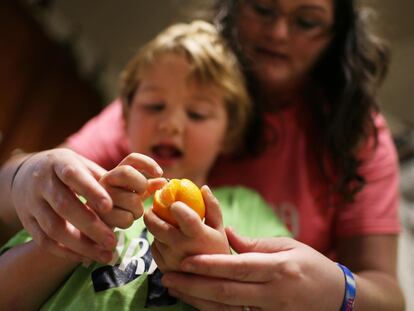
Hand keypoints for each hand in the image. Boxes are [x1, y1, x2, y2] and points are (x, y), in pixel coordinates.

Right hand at [10, 148, 162, 262]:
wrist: (27, 174)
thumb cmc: (70, 170)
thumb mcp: (88, 166)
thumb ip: (122, 174)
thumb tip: (162, 180)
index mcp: (62, 164)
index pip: (75, 176)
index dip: (90, 191)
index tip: (108, 206)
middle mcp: (45, 182)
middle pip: (64, 204)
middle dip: (89, 224)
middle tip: (113, 240)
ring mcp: (32, 202)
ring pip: (53, 227)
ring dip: (78, 243)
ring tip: (104, 254)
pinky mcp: (27, 220)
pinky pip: (43, 241)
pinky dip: (64, 252)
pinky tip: (84, 258)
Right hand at [98, 153, 166, 228]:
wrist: (97, 225)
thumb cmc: (120, 207)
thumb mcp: (134, 194)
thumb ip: (148, 186)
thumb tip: (163, 181)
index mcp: (116, 173)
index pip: (132, 159)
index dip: (148, 163)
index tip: (160, 173)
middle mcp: (105, 180)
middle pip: (129, 173)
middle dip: (141, 186)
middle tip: (138, 196)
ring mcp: (100, 196)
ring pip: (132, 199)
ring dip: (137, 210)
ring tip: (129, 212)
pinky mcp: (100, 214)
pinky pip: (126, 218)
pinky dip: (129, 221)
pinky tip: (122, 220)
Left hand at [144, 185, 229, 271]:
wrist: (214, 281)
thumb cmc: (218, 249)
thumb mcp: (219, 228)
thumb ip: (212, 207)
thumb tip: (203, 187)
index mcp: (199, 236)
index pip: (185, 218)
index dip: (176, 206)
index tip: (173, 201)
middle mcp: (183, 249)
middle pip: (157, 226)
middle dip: (152, 214)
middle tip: (154, 208)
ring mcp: (171, 260)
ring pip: (155, 236)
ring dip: (156, 228)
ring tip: (166, 226)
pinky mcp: (164, 268)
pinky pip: (154, 248)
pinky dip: (158, 241)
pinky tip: (168, 241)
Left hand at [161, 228, 344, 310]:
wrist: (340, 299)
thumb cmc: (314, 266)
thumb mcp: (289, 246)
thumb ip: (255, 244)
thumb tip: (224, 235)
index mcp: (279, 269)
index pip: (239, 267)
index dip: (211, 265)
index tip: (185, 260)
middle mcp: (274, 294)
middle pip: (227, 292)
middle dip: (195, 285)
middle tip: (168, 277)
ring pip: (228, 309)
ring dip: (198, 300)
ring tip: (175, 289)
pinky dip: (214, 310)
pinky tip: (196, 302)